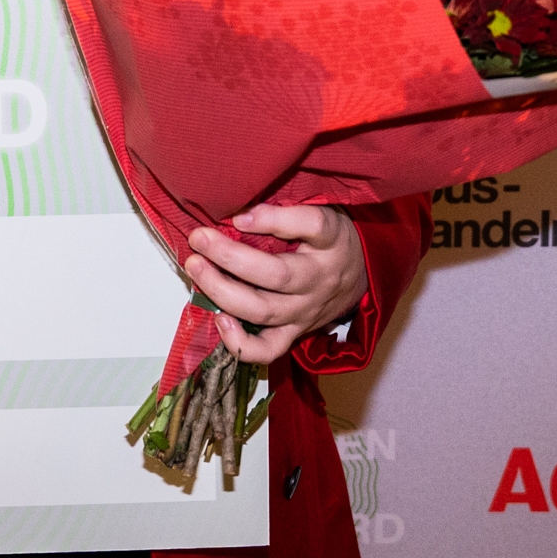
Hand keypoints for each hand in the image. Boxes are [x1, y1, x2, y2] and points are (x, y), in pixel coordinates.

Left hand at [181, 204, 367, 366]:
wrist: (360, 275)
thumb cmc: (328, 238)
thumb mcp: (321, 210)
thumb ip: (286, 209)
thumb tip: (239, 211)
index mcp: (331, 240)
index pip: (313, 226)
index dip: (274, 220)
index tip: (239, 215)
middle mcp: (319, 279)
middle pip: (276, 275)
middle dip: (230, 257)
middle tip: (199, 238)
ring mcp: (306, 311)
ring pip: (263, 310)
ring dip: (223, 292)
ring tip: (196, 268)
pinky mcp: (296, 332)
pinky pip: (268, 349)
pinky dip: (240, 341)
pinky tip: (219, 319)